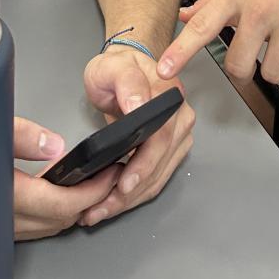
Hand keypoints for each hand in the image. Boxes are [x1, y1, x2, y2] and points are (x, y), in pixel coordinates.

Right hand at [14, 116, 120, 240]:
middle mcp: (5, 219)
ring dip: (72, 208)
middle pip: (61, 219)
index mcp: (8, 195)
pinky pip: (34, 227)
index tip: (111, 174)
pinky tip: (57, 193)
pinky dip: (53, 213)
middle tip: (108, 176)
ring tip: (89, 183)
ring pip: (49, 227)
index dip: (94, 191)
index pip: (64, 204)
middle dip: (90, 199)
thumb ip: (24, 137)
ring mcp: (1, 228)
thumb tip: (55, 146)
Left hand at [78, 47, 194, 227]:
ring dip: (130, 200)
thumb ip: (126, 81)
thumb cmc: (116, 68)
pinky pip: (157, 179)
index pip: (159, 139)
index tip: (122, 185)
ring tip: (99, 211)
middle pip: (159, 165)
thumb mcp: (112, 67)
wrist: (125, 68)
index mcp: (168, 96)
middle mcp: (180, 118)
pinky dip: (136, 195)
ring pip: (158, 178)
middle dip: (128, 193)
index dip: (142, 166)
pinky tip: (114, 202)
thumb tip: (139, 105)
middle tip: (98, 209)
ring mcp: (179, 136)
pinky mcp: (173, 150)